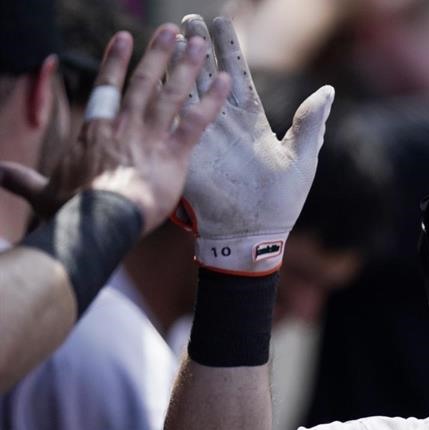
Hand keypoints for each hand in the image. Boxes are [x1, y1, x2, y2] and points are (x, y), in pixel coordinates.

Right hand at [0, 27, 230, 230]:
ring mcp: (149, 136)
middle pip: (144, 81)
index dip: (115, 61)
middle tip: (171, 31)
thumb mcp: (42, 192)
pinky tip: (225, 81)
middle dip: (158, 54)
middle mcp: (124, 125)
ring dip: (185, 66)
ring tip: (197, 44)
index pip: (106, 87)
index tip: (123, 39)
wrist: (99, 220)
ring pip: (170, 93)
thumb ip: (22, 179)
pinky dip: (212, 100)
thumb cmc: (72, 210)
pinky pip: (197, 121)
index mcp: (95, 130)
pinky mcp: (173, 154)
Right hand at [177, 15, 333, 275]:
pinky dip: (160, 98)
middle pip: (205, 74)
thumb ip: (310, 123)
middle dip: (195, 46)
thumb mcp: (301, 159)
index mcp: (250, 119)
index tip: (221, 18)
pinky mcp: (184, 152)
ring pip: (184, 90)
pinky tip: (152, 74)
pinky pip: (170, 121)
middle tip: (185, 19)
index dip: (228, 46)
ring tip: (167, 36)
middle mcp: (222, 122)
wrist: (254, 235)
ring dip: (176, 64)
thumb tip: (327, 90)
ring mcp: (200, 135)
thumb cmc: (282, 202)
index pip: (236, 73)